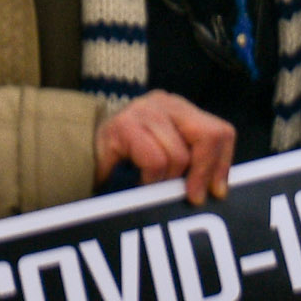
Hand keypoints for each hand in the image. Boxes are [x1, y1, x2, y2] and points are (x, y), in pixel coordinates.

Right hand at [94, 95, 237, 205]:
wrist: (78, 150)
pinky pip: (154, 161)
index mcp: (181, 109)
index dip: (222, 164)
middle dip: (203, 172)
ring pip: (179, 156)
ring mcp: (143, 111)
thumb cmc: (128, 157)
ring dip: (167, 181)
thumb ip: (192, 161)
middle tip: (192, 198)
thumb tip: (218, 189)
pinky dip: (150, 180)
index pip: (221, 131)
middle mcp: (165, 103)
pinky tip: (140, 182)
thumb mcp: (167, 152)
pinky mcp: (123, 126)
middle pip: (208, 136)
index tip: (216, 192)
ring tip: (153, 186)